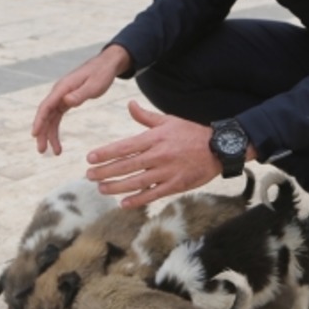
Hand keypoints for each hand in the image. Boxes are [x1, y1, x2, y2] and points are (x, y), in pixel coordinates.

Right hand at [32, 45, 130, 154]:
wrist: (106, 65)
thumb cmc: (101, 74)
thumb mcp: (94, 85)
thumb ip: (80, 94)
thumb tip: (66, 101)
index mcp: (63, 88)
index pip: (46, 105)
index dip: (39, 120)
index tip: (34, 134)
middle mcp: (59, 92)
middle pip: (45, 114)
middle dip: (42, 132)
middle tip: (42, 151)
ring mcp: (61, 96)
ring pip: (50, 118)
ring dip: (49, 134)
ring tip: (53, 152)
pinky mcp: (66, 100)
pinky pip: (57, 117)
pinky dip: (55, 129)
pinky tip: (58, 142)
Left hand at [86, 100, 220, 208]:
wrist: (219, 148)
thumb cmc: (191, 132)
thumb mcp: (169, 120)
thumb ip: (146, 117)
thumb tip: (129, 105)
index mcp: (155, 138)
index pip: (125, 146)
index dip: (106, 153)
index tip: (90, 158)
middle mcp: (159, 155)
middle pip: (127, 166)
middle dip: (105, 172)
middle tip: (89, 175)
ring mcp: (167, 172)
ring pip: (136, 182)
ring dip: (116, 187)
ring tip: (101, 189)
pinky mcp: (176, 185)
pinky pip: (153, 194)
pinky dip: (137, 199)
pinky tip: (123, 203)